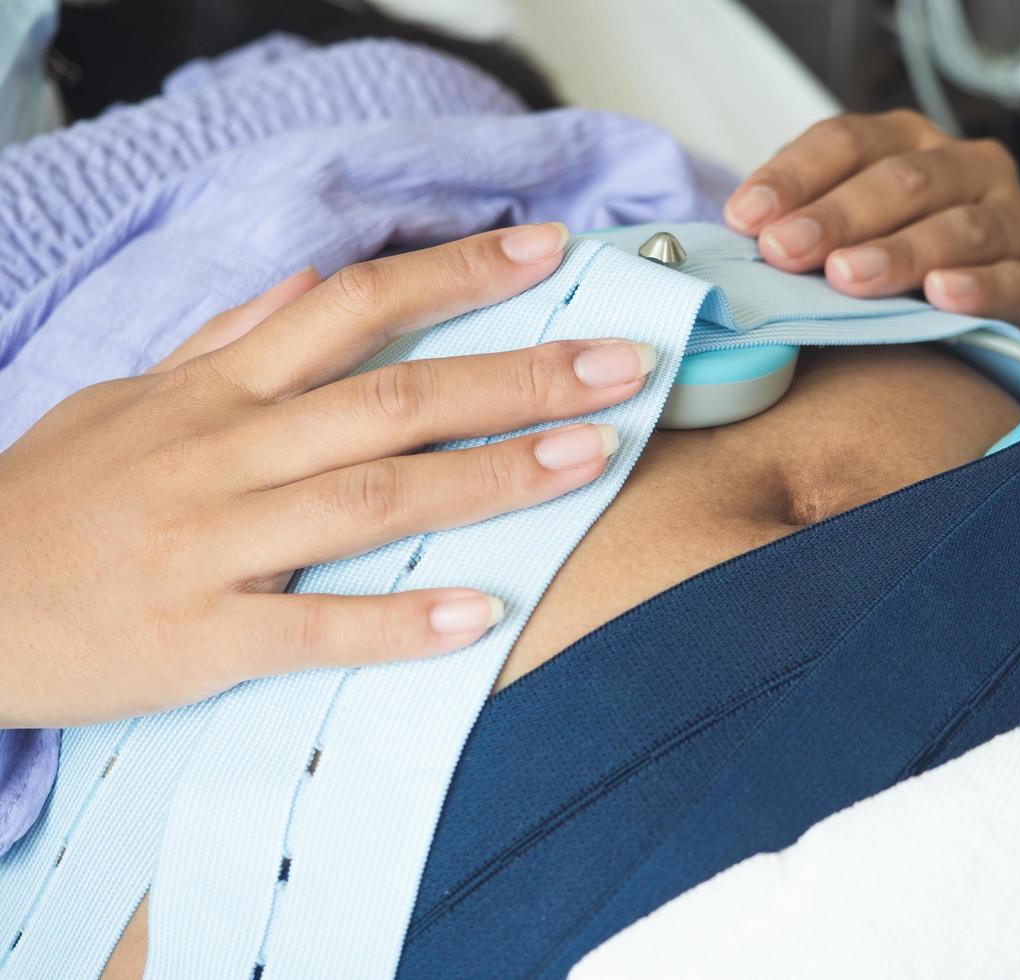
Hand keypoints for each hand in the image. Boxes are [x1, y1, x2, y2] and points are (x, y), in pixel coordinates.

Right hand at [0, 223, 658, 725]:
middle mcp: (226, 453)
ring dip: (491, 478)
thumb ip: (225, 340)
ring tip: (593, 457)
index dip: (455, 274)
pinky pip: (313, 627)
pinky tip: (482, 613)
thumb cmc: (55, 500)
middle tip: (622, 362)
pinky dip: (398, 621)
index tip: (548, 251)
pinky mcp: (200, 635)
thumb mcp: (129, 398)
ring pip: (372, 498)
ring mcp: (213, 543)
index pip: (354, 308)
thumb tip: (306, 284)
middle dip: (516, 376)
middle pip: (393, 398)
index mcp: (218, 392)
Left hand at [725, 111, 1019, 337]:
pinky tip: (942, 297)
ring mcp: (1013, 219)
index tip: (744, 218)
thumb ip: (801, 231)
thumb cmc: (901, 277)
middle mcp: (966, 168)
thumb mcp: (848, 240)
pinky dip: (979, 287)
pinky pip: (1015, 278)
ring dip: (899, 252)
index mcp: (907, 144)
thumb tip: (735, 239)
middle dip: (837, 217)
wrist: (995, 324)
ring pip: (957, 226)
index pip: (845, 142)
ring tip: (850, 277)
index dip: (793, 177)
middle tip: (787, 251)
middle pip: (900, 181)